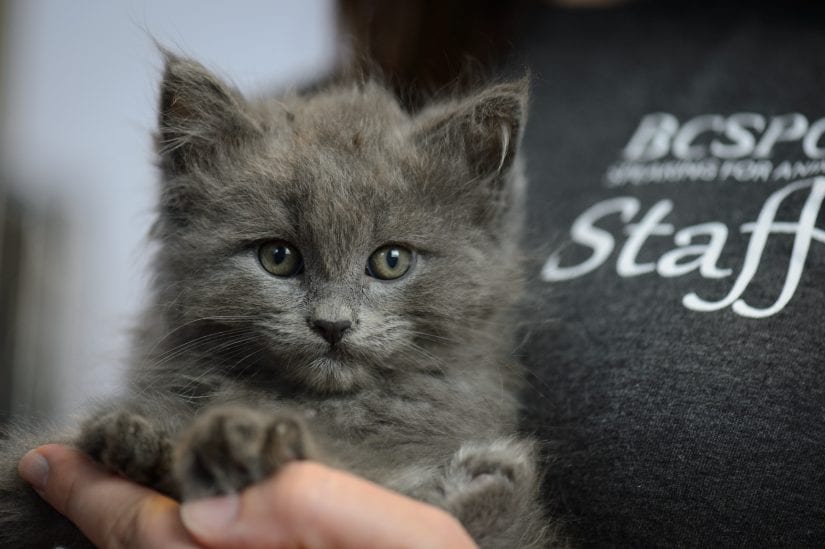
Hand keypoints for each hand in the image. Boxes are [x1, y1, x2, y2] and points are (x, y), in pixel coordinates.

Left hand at [19, 444, 476, 547]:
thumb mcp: (412, 544)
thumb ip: (317, 509)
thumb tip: (214, 503)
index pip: (158, 535)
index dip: (100, 497)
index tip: (52, 459)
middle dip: (100, 510)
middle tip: (59, 466)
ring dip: (128, 525)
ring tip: (97, 487)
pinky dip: (173, 539)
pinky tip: (169, 519)